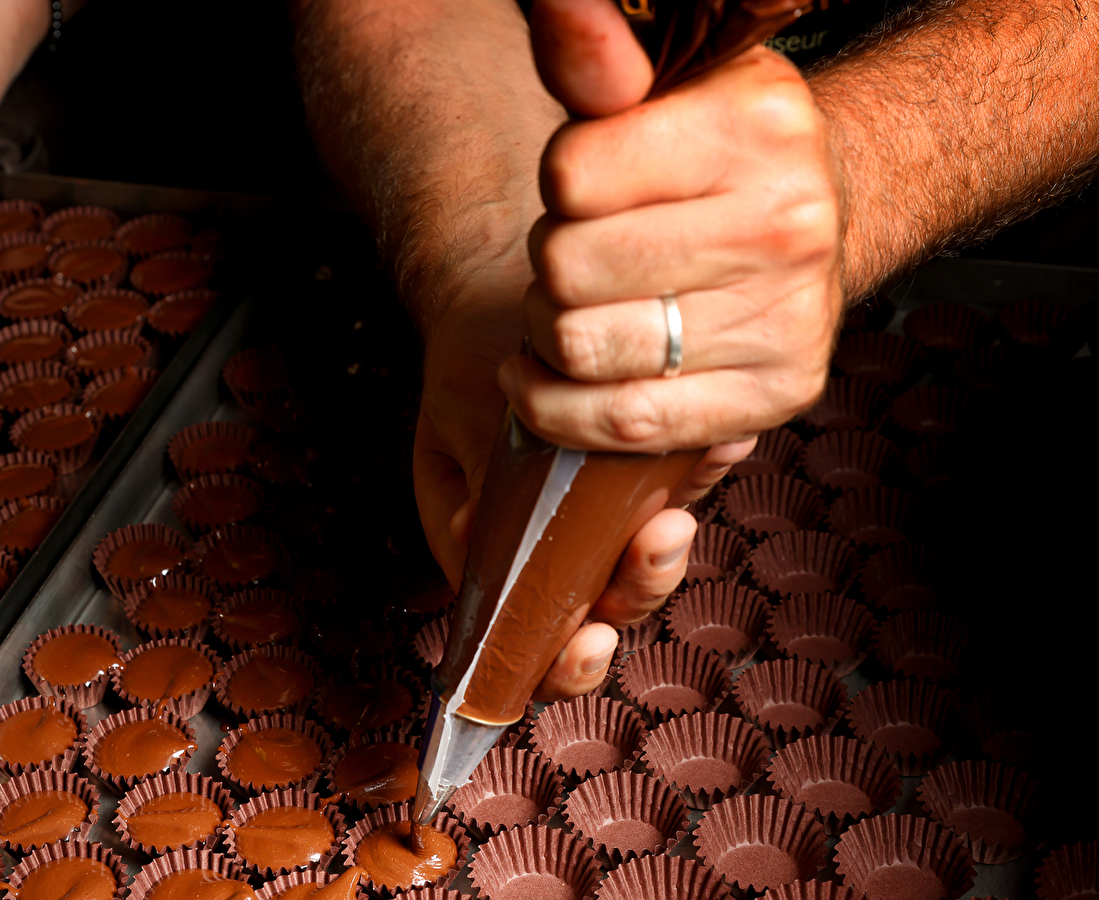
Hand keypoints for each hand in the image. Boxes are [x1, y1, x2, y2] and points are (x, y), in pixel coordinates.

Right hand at [414, 273, 756, 702]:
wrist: (492, 288)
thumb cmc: (465, 368)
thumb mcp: (455, 428)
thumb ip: (467, 489)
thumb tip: (473, 538)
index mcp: (518, 556)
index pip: (542, 642)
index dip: (567, 664)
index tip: (585, 640)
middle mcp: (580, 537)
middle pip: (619, 600)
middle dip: (642, 586)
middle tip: (654, 545)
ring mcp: (628, 496)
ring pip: (663, 545)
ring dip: (679, 535)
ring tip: (679, 510)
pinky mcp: (665, 448)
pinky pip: (695, 465)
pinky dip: (712, 458)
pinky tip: (723, 440)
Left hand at [503, 0, 842, 451]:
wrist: (822, 219)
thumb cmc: (718, 157)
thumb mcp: (665, 87)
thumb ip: (596, 58)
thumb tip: (555, 6)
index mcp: (756, 129)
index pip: (569, 176)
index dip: (558, 186)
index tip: (588, 188)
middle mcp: (784, 225)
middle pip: (565, 268)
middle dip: (551, 263)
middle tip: (582, 255)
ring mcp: (785, 318)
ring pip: (579, 346)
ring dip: (552, 334)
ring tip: (582, 308)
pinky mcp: (775, 393)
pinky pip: (620, 422)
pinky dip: (560, 406)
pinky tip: (552, 374)